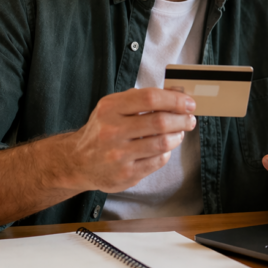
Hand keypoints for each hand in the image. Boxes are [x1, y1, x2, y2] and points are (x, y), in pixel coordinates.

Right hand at [67, 88, 196, 192]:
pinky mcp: (125, 174)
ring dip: (177, 136)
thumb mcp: (113, 108)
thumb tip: (175, 93)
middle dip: (182, 119)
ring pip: (162, 143)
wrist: (78, 162)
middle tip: (190, 119)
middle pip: (160, 121)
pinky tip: (164, 147)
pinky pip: (158, 160)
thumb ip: (140, 100)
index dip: (175, 100)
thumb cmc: (101, 130)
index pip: (150, 98)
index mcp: (109, 108)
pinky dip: (167, 152)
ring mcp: (118, 155)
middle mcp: (111, 131)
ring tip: (179, 132)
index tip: (188, 103)